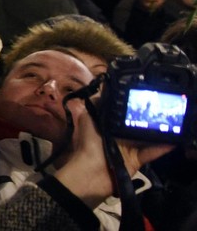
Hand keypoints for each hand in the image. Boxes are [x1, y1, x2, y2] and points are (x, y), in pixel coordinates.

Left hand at [55, 97, 174, 208]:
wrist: (91, 171)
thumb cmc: (88, 142)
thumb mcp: (89, 117)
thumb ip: (97, 103)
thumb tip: (107, 88)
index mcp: (108, 123)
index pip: (124, 112)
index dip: (133, 106)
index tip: (145, 97)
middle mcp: (119, 134)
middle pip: (138, 124)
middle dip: (148, 117)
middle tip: (162, 109)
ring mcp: (129, 147)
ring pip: (147, 136)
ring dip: (158, 130)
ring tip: (170, 121)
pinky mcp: (137, 159)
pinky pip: (152, 151)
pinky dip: (162, 146)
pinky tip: (171, 139)